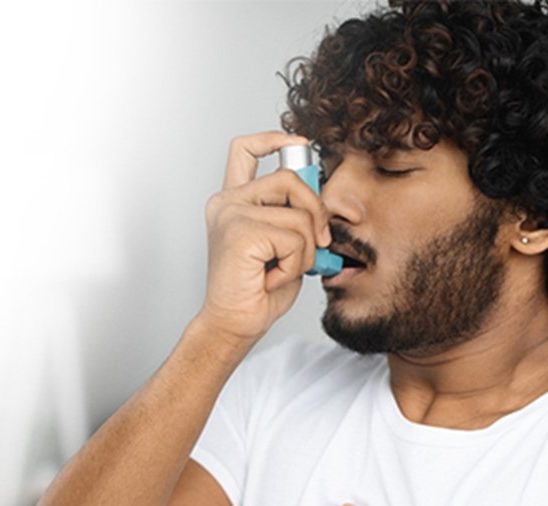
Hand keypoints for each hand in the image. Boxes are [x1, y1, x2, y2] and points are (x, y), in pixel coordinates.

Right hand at [195, 132, 331, 347]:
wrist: (234, 323)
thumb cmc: (257, 290)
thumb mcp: (285, 243)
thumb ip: (294, 214)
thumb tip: (321, 195)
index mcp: (233, 202)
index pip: (246, 149)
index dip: (274, 138)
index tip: (298, 144)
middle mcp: (227, 203)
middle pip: (289, 177)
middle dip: (315, 210)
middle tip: (317, 243)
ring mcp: (230, 215)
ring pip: (298, 214)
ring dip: (304, 250)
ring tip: (283, 269)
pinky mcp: (239, 232)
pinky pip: (293, 238)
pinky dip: (294, 263)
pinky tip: (272, 277)